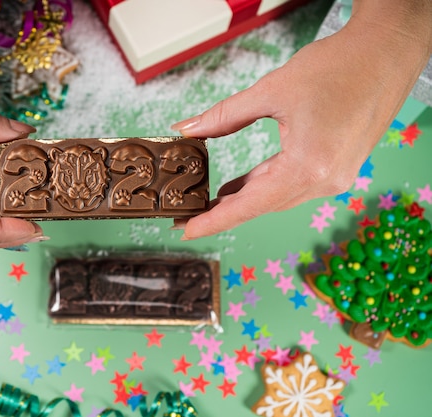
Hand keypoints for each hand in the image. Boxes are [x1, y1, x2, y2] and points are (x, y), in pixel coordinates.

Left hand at [171, 1, 431, 238]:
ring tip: (207, 201)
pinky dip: (264, 185)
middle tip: (186, 214)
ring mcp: (335, 178)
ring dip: (244, 198)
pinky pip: (292, 185)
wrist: (386, 54)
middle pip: (262, 204)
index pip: (250, 205)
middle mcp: (325, 181)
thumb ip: (223, 117)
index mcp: (309, 167)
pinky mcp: (338, 169)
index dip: (214, 221)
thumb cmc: (336, 67)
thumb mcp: (269, 91)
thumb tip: (186, 130)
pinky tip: (240, 186)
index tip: (186, 231)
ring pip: (277, 196)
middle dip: (223, 211)